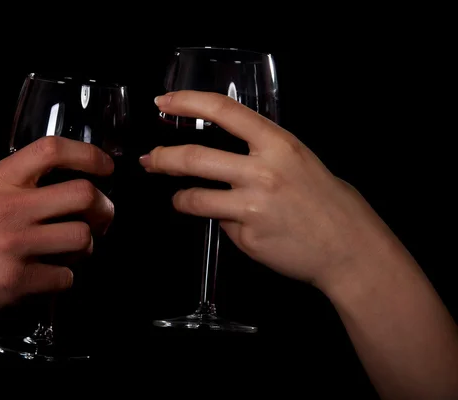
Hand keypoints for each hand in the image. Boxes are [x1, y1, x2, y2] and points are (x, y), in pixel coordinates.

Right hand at [0, 137, 114, 342]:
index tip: (106, 166)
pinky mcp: (18, 280)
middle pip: (84, 194)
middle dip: (104, 208)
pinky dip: (64, 278)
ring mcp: (14, 244)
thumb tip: (76, 182)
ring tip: (70, 251)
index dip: (89, 154)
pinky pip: (67, 276)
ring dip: (86, 247)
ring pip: (83, 238)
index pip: (52, 149)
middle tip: (101, 217)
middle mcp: (8, 207)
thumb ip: (22, 183)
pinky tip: (47, 275)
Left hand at [141, 91, 399, 290]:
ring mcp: (252, 207)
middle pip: (194, 157)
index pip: (223, 110)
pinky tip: (238, 225)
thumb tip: (217, 154)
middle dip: (163, 158)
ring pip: (193, 198)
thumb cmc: (323, 199)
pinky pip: (219, 226)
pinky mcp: (247, 237)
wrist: (348, 245)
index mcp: (277, 143)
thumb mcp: (296, 158)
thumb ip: (259, 150)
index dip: (187, 102)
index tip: (163, 101)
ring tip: (179, 198)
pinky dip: (220, 223)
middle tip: (151, 159)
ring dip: (179, 198)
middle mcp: (262, 172)